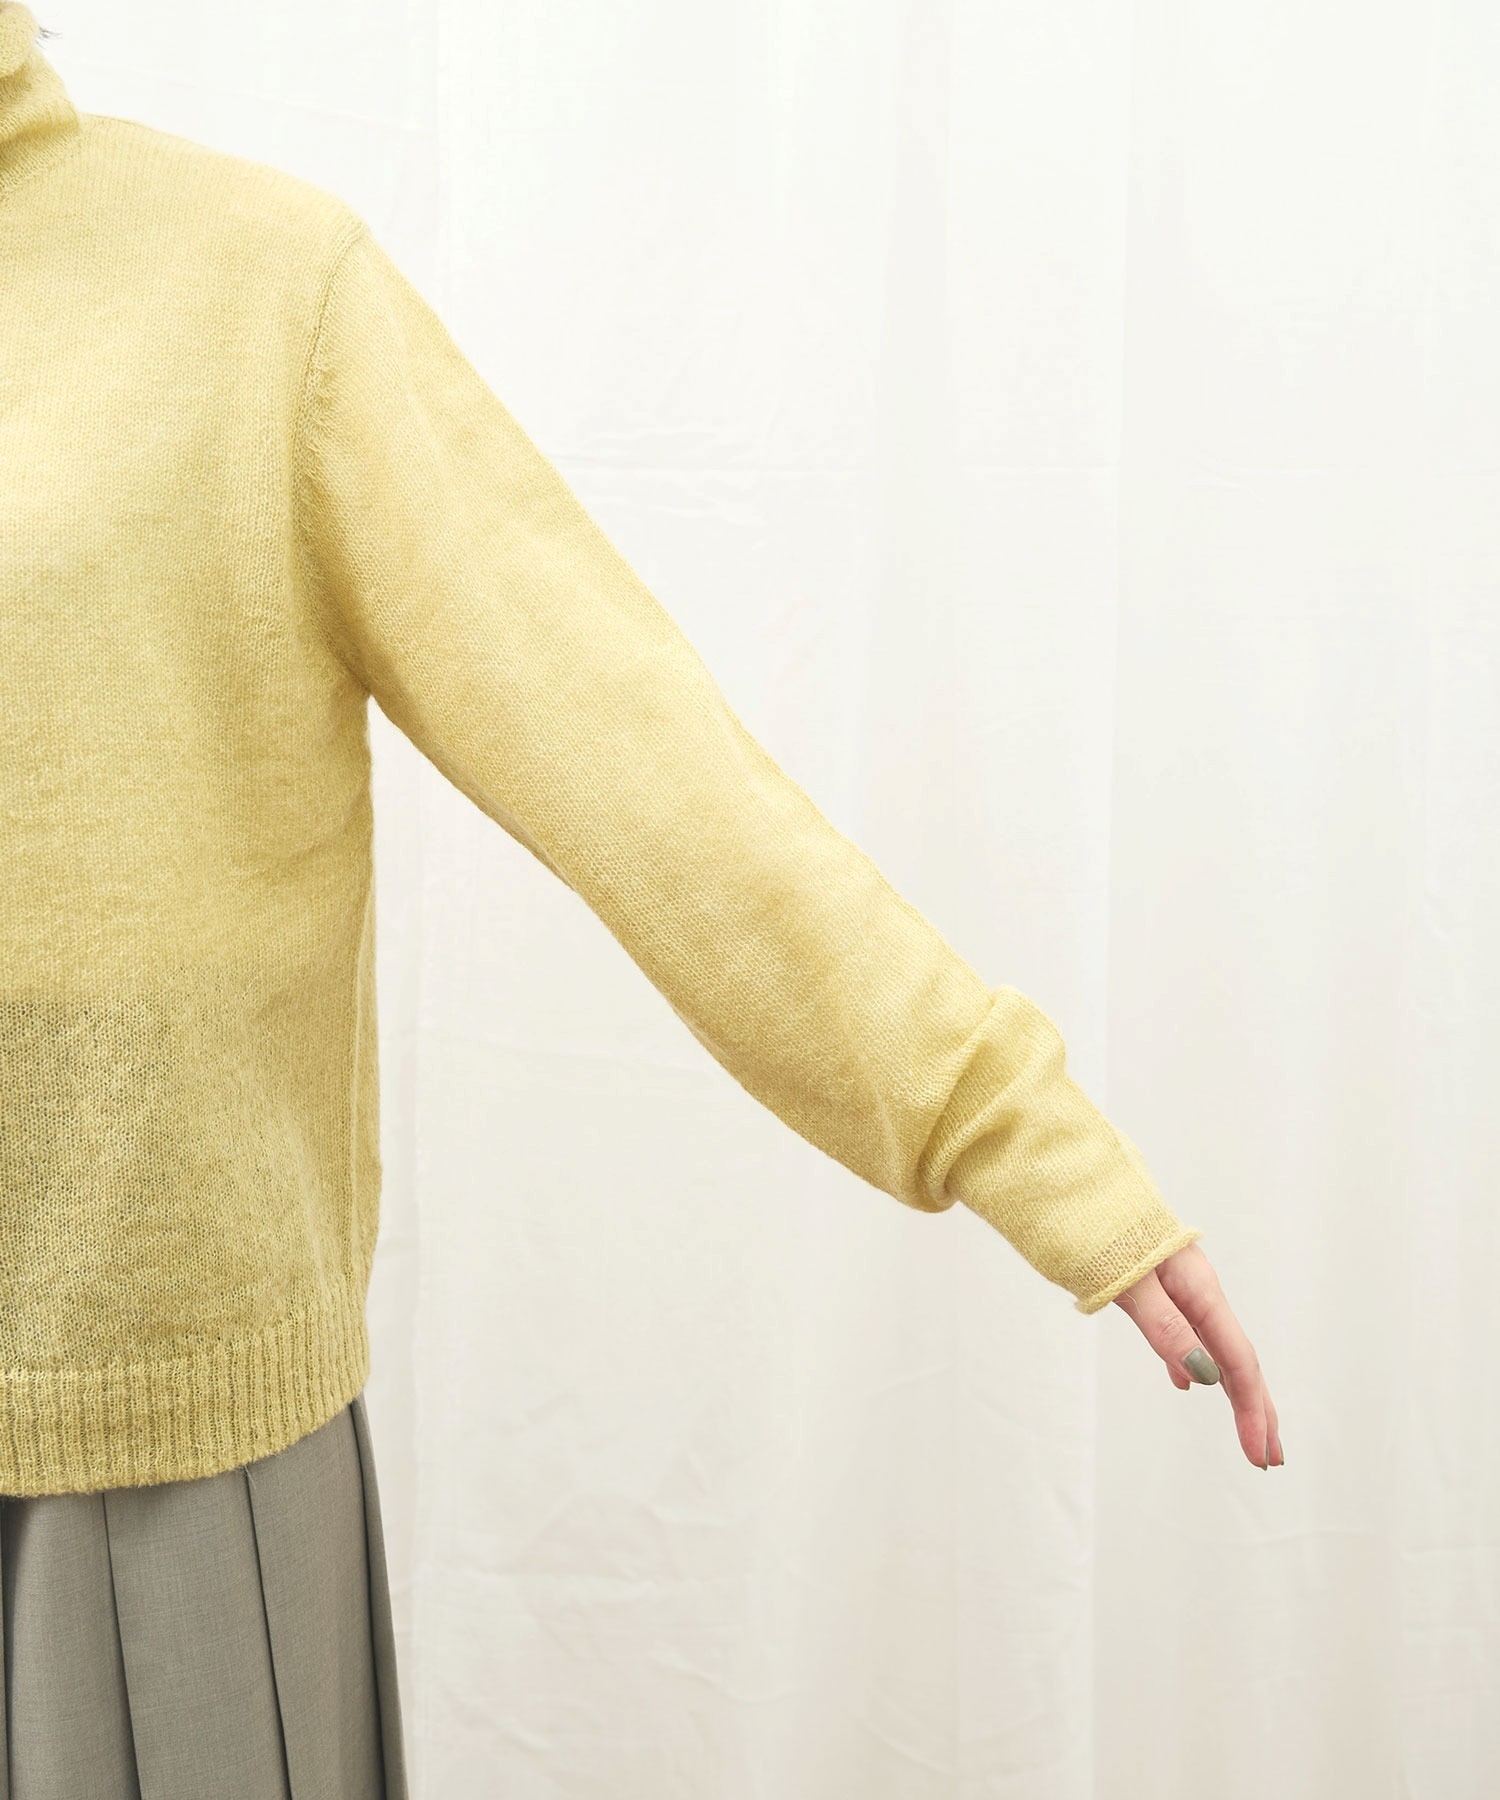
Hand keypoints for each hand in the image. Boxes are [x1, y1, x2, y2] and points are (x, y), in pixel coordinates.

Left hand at [1111, 1241, 1282, 1469]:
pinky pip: (1188, 1332)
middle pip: (1236, 1358)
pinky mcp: (1156, 1285)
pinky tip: (1187, 1383)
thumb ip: (1166, 1327)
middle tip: (1270, 1458)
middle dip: (1256, 1408)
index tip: (1261, 1456)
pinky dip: (1195, 1362)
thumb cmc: (1099, 1227)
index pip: (1236, 1361)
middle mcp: (1197, 1289)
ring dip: (1233, 1391)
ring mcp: (1179, 1287)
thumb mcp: (1131, 1282)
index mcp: (1199, 1289)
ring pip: (1215, 1347)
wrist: (1073, 1184)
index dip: (1251, 1410)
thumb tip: (1205, 1378)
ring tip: (1247, 1431)